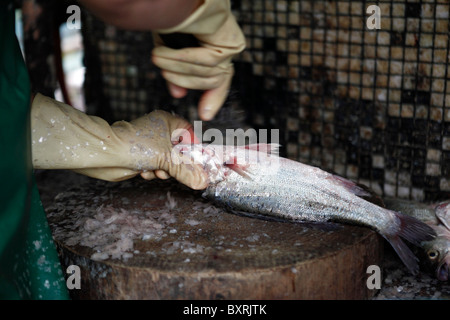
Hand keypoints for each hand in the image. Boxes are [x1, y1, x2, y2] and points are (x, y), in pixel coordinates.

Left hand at [31, 94, 206, 188]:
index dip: (194, 148)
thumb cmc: (135, 146)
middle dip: (177, 163)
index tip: (198, 161)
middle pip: (179, 150)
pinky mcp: (140, 156)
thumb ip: (187, 171)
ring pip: (167, 161)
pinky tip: (145, 172)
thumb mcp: (167, 158)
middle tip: (176, 169)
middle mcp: (158, 130)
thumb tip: (202, 181)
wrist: (106, 154)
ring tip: (157, 171)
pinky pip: (155, 166)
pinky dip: (152, 171)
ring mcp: (149, 144)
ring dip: (164, 170)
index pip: (190, 133)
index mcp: (167, 121)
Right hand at [151, 0, 244, 120]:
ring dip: (177, 67)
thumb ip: (178, 73)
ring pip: (208, 74)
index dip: (213, 99)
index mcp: (214, 50)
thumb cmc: (170, 16)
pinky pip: (207, 62)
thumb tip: (178, 95)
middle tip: (161, 70)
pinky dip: (182, 59)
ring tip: (157, 56)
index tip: (205, 115)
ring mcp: (231, 46)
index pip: (219, 81)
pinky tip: (164, 52)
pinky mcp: (231, 42)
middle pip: (211, 82)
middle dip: (184, 80)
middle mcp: (227, 49)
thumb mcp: (171, 51)